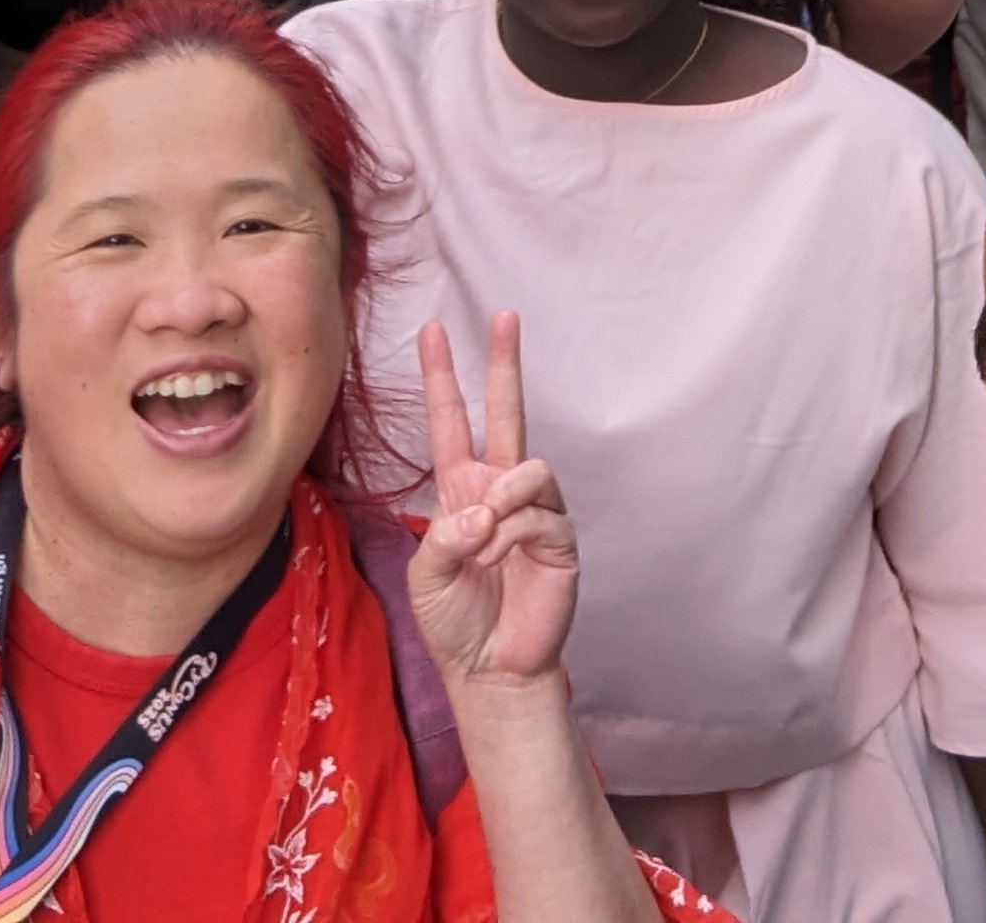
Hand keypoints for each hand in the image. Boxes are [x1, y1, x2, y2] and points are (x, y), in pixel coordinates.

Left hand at [405, 314, 579, 697]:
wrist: (489, 670)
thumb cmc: (453, 622)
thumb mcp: (426, 575)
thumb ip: (445, 534)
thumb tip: (484, 510)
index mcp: (462, 490)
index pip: (451, 423)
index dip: (442, 378)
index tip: (432, 332)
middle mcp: (499, 491)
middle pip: (507, 412)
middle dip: (505, 362)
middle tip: (504, 315)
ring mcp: (533, 512)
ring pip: (529, 466)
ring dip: (500, 500)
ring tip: (484, 541)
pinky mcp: (560, 539)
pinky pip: (539, 512)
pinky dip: (512, 533)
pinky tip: (500, 559)